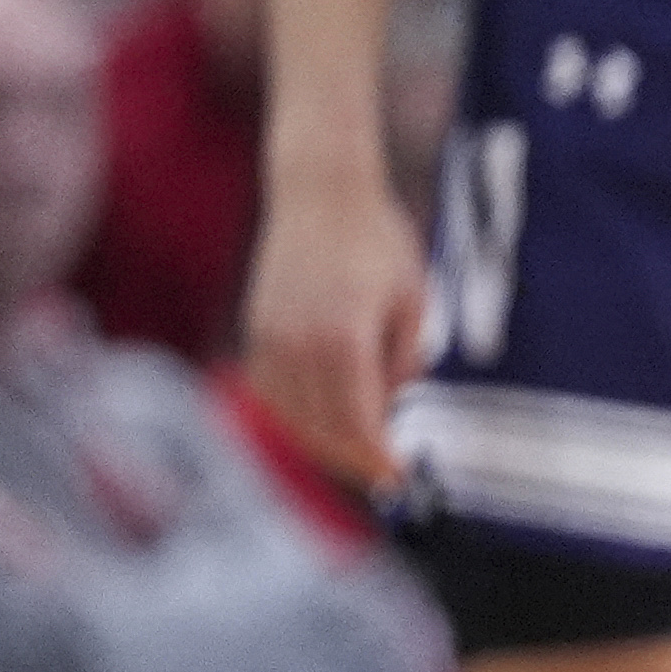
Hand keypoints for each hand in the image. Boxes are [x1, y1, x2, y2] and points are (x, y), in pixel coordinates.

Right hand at [238, 178, 425, 490]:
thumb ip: (405, 359)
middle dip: (355, 459)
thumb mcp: (414, 300)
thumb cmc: (378, 241)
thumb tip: (393, 403)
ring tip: (359, 453)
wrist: (321, 192)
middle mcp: (298, 345)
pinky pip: (269, 390)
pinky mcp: (256, 328)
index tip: (399, 479)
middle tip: (385, 475)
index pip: (359, 424)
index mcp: (343, 340)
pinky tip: (321, 420)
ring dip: (324, 441)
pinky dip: (294, 414)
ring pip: (291, 415)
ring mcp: (270, 337)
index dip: (378, 459)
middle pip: (323, 428)